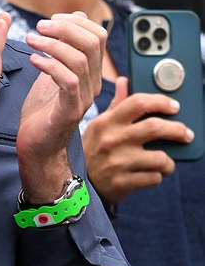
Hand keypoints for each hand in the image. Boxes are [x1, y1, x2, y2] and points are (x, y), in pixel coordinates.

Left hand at [17, 12, 105, 201]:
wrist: (37, 148)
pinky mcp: (70, 110)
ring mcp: (84, 97)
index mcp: (91, 73)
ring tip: (30, 41)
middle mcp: (93, 83)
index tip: (51, 20)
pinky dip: (49, 66)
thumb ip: (62, 49)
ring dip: (52, 45)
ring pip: (80, 59)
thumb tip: (75, 18)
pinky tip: (33, 61)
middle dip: (65, 28)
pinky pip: (68, 80)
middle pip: (94, 42)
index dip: (76, 22)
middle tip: (39, 27)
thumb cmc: (42, 112)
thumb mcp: (52, 73)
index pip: (99, 35)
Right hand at [82, 76, 193, 203]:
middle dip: (177, 130)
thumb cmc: (93, 150)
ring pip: (160, 158)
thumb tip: (124, 81)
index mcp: (106, 122)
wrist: (78, 184)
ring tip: (167, 162)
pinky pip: (154, 178)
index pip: (138, 103)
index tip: (175, 107)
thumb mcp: (99, 126)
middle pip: (154, 127)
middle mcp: (111, 140)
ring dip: (170, 161)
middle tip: (186, 134)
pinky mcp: (122, 183)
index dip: (161, 102)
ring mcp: (116, 163)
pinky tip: (153, 174)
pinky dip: (158, 176)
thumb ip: (116, 105)